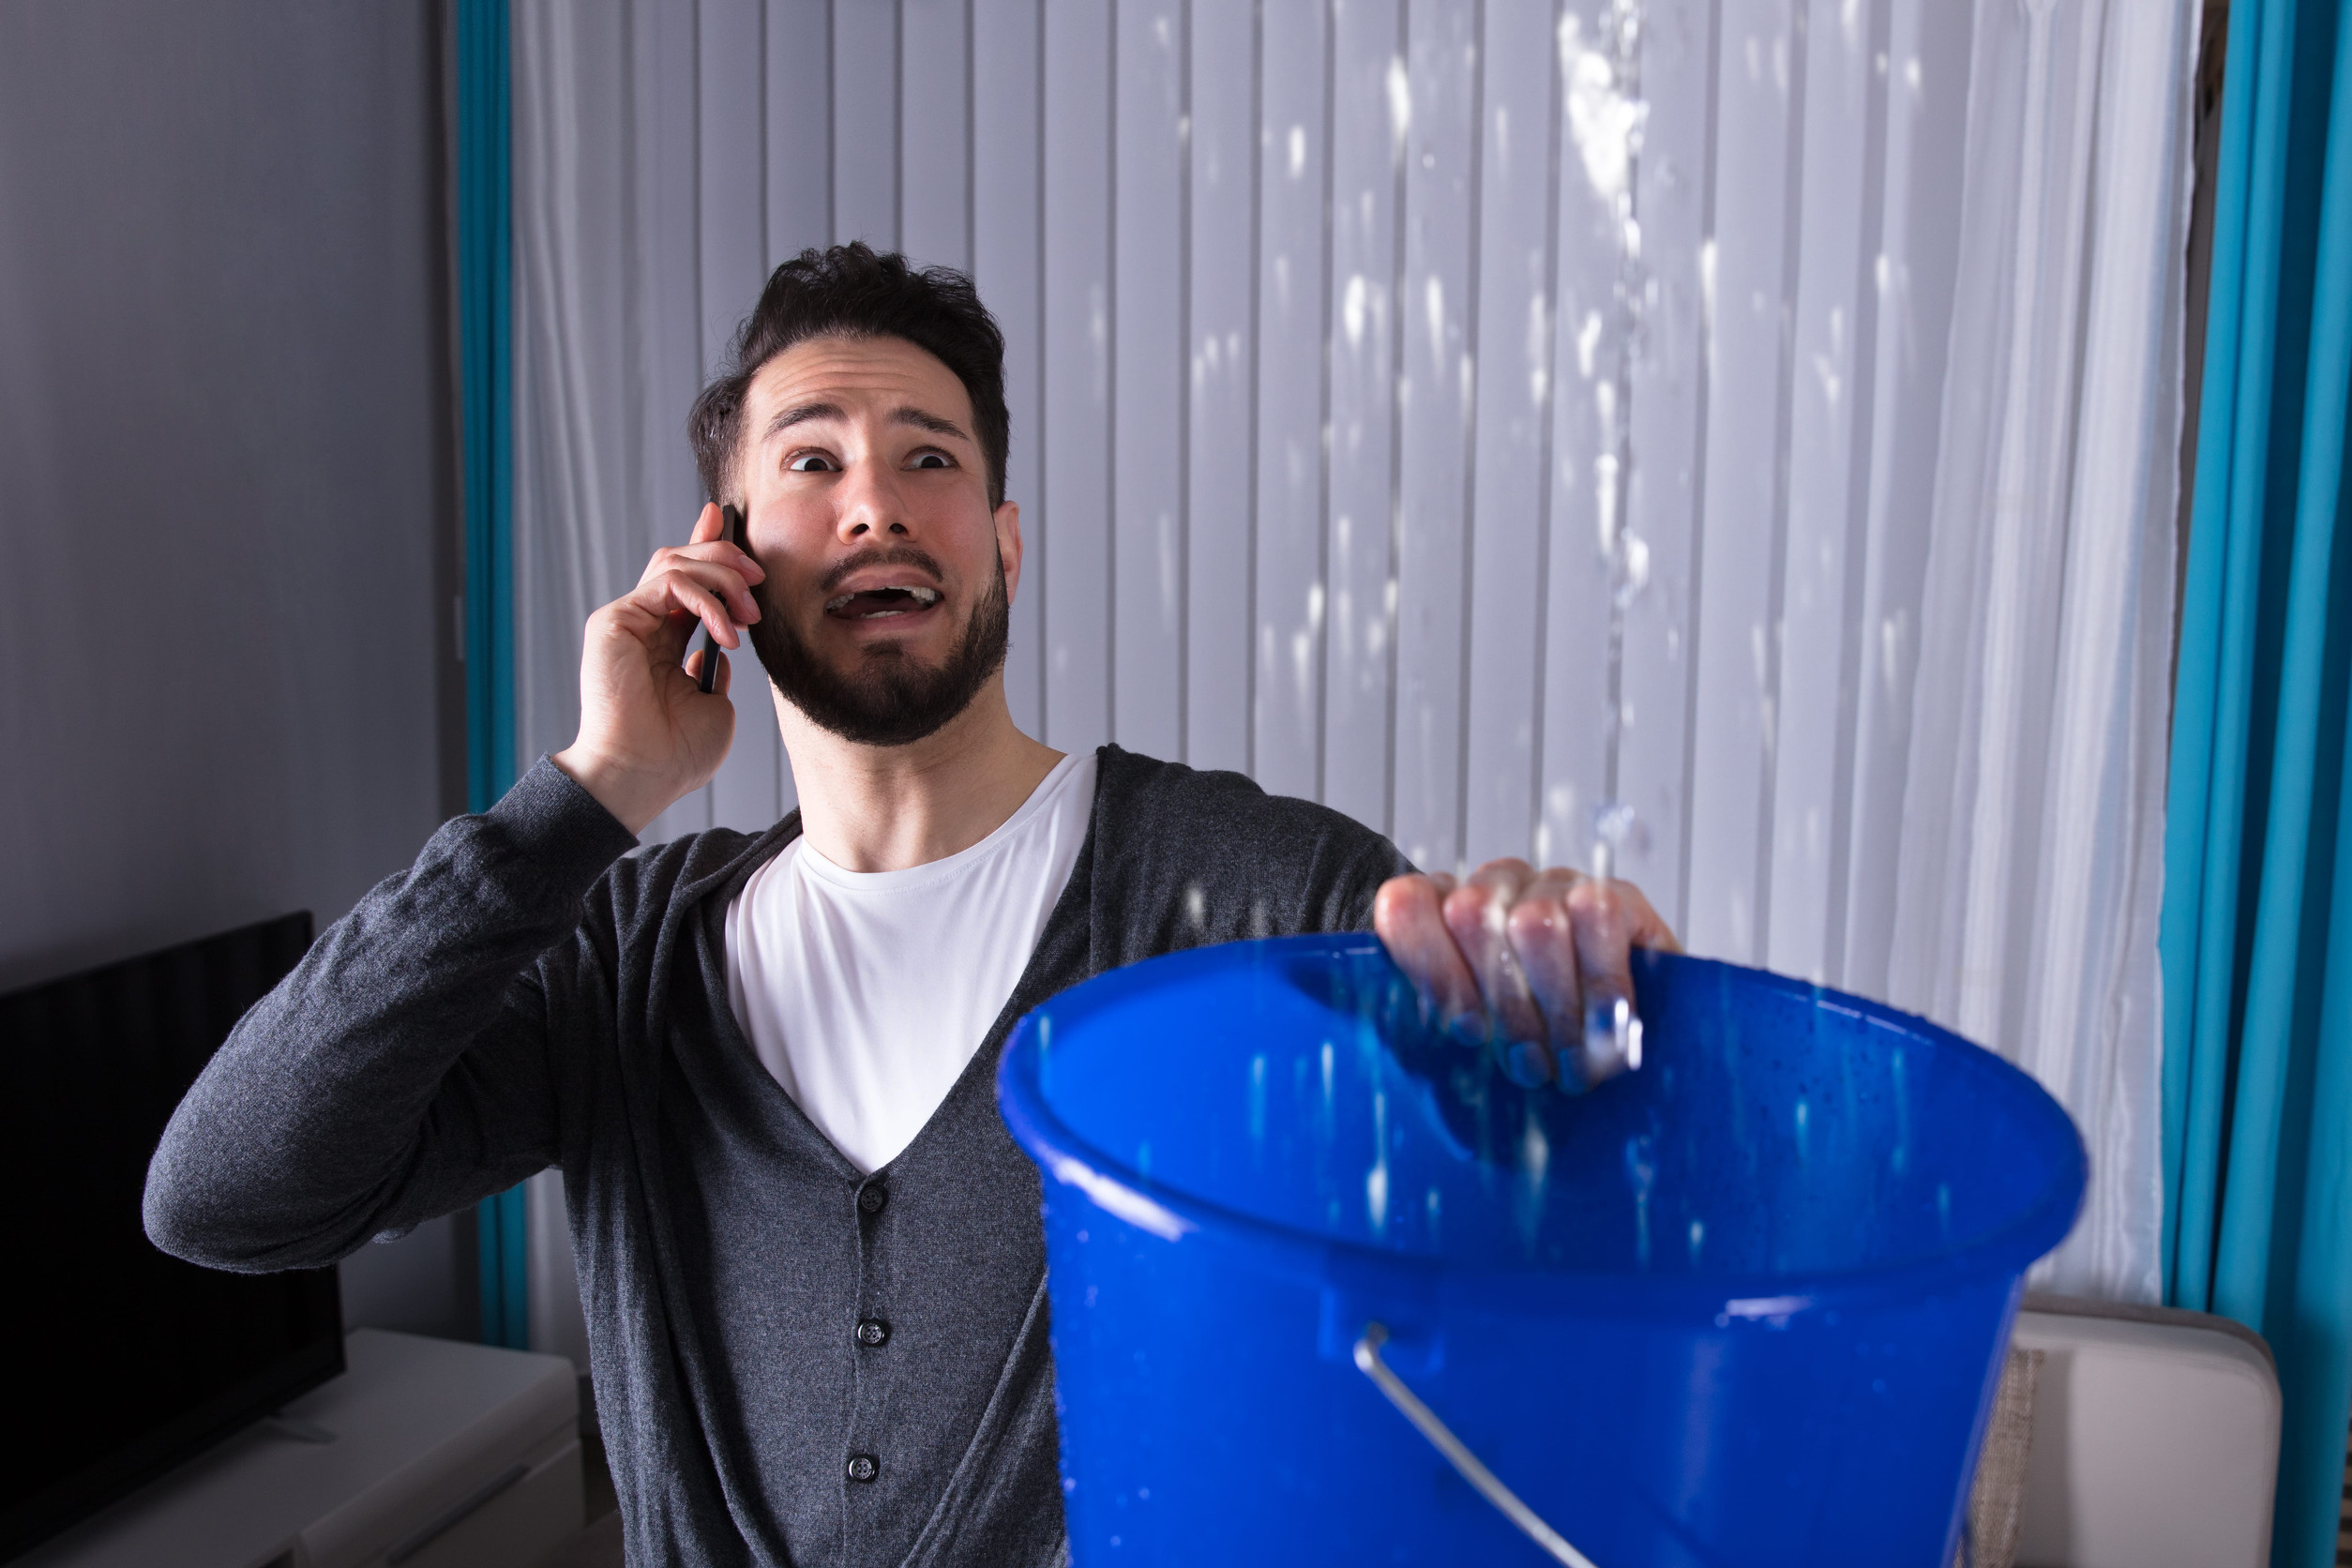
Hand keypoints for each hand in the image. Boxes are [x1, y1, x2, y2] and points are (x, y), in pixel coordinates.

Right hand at [551, 503, 765, 834]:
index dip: (707, 545)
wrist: (642, 776)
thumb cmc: (675, 754)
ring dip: (724, 579)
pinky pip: (668, 582)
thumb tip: (721, 647)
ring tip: (748, 617)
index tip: (729, 520)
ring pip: (676, 561)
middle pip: (681, 559)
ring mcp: (626, 620)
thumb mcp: (714, 705)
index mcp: (663, 640)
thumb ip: (715, 669)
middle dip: (728, 559)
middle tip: (759, 584)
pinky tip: (725, 632)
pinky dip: (706, 598)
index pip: (686, 580)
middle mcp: (642, 624)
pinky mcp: (615, 620)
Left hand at [1372, 859, 1678, 1089]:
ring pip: (1535, 923)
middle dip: (1504, 1005)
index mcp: (1440, 910)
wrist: (1632, 1029)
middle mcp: (1493, 887)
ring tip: (1568, 1066)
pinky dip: (1600, 986)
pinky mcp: (1615, 892)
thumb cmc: (1536, 1044)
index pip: (1407, 907)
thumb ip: (1440, 1029)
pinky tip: (1604, 1031)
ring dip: (1554, 1008)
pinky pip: (1597, 915)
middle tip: (1528, 1067)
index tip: (1465, 1032)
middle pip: (1471, 914)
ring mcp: (1552, 884)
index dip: (1434, 971)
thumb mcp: (1478, 1042)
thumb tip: (1430, 1029)